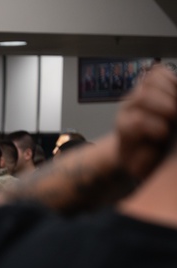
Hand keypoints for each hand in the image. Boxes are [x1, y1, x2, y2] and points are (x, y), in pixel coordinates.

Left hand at [116, 65, 176, 180]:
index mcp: (125, 128)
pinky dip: (173, 80)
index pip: (135, 121)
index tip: (164, 134)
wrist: (136, 144)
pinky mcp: (149, 85)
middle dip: (162, 105)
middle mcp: (128, 108)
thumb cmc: (142, 157)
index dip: (152, 126)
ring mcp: (139, 94)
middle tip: (175, 115)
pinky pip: (160, 73)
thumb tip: (150, 153)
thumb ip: (142, 162)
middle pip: (142, 96)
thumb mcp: (140, 166)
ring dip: (170, 90)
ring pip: (151, 81)